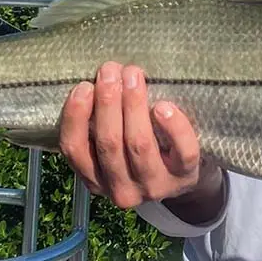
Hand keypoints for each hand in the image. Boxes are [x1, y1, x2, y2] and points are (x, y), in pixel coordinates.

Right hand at [58, 61, 212, 209]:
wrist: (179, 180)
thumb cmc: (137, 153)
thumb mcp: (111, 149)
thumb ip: (97, 125)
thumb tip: (95, 81)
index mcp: (96, 181)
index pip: (75, 150)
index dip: (76, 116)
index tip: (83, 86)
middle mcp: (122, 190)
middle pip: (110, 143)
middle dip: (108, 102)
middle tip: (110, 70)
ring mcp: (155, 186)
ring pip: (140, 144)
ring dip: (134, 105)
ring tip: (133, 75)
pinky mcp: (186, 177)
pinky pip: (182, 151)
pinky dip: (173, 127)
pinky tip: (163, 106)